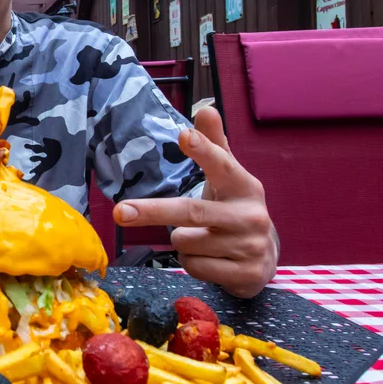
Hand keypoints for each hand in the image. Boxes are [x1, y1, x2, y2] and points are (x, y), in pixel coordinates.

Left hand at [113, 107, 277, 297]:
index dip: (203, 149)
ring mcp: (250, 247)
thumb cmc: (232, 209)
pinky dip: (193, 264)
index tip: (183, 135)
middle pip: (190, 210)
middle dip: (152, 211)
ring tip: (202, 238)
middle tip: (120, 212)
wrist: (263, 257)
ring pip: (185, 242)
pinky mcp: (245, 275)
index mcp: (245, 186)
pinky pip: (194, 267)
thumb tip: (205, 108)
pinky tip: (210, 259)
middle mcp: (251, 215)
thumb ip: (214, 145)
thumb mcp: (226, 178)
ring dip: (181, 242)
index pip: (222, 164)